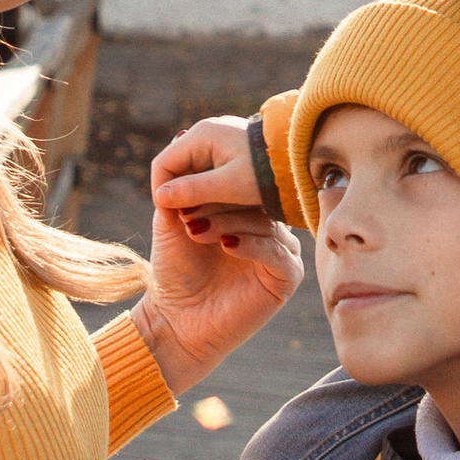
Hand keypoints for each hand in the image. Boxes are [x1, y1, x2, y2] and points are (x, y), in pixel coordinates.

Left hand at [137, 134, 302, 388]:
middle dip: (222, 203)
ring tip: (197, 230)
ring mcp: (280, 254)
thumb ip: (180, 189)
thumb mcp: (173, 224)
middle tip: (191, 211)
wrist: (176, 321)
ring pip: (265, 225)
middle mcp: (267, 231)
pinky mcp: (285, 278)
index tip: (185, 188)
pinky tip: (226, 245)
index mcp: (246, 215)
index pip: (241, 188)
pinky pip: (278, 253)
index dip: (215, 185)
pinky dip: (251, 245)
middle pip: (255, 203)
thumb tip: (177, 138)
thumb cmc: (174, 274)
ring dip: (230, 223)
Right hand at [152, 114, 262, 220]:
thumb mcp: (230, 187)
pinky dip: (209, 193)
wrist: (303, 160)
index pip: (164, 164)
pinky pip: (209, 174)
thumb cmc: (269, 173)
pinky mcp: (231, 153)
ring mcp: (219, 143)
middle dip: (179, 196)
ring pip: (192, 174)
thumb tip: (161, 196)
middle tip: (189, 223)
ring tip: (205, 220)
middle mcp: (207, 134)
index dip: (162, 192)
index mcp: (202, 136)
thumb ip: (193, 191)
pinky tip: (219, 210)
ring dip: (194, 197)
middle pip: (177, 169)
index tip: (171, 219)